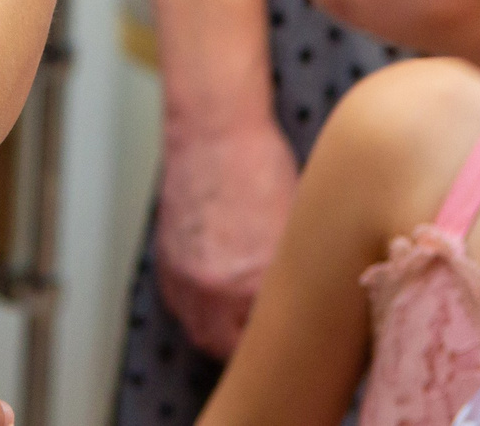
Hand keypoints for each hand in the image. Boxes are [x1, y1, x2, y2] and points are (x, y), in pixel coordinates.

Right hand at [152, 116, 297, 357]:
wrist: (213, 131)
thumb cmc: (260, 167)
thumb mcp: (295, 225)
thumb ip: (298, 273)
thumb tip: (314, 304)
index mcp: (253, 280)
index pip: (270, 339)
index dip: (286, 344)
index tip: (299, 343)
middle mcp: (213, 286)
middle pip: (229, 347)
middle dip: (249, 346)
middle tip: (274, 338)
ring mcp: (184, 276)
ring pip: (201, 332)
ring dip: (221, 332)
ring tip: (245, 318)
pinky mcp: (165, 262)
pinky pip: (181, 306)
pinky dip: (199, 307)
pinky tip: (219, 291)